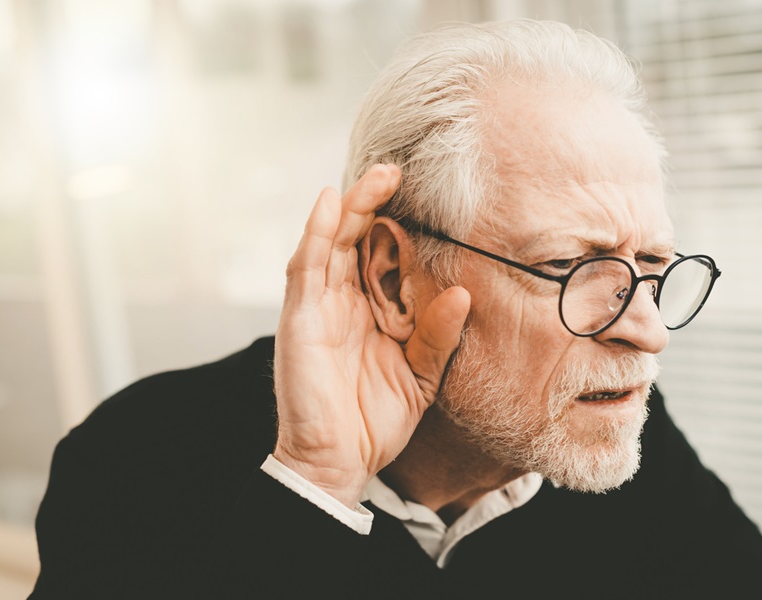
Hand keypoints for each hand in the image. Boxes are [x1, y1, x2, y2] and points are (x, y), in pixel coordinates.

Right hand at [272, 164, 470, 506]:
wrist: (339, 461)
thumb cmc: (376, 419)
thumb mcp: (420, 375)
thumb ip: (438, 336)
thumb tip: (461, 293)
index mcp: (371, 313)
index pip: (383, 258)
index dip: (399, 226)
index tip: (428, 198)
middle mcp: (343, 302)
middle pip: (356, 239)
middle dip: (376, 203)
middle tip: (401, 171)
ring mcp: (319, 306)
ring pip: (331, 242)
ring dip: (352, 205)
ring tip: (380, 175)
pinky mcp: (301, 316)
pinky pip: (306, 266)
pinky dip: (316, 231)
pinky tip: (331, 201)